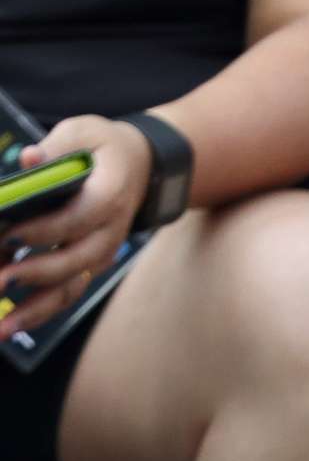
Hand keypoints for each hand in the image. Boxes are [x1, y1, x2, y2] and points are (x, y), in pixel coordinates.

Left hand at [0, 117, 151, 342]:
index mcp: (110, 194)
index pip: (80, 218)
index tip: (9, 233)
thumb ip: (56, 146)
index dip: (45, 229)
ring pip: (71, 286)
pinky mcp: (87, 265)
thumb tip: (29, 160)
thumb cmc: (103, 147)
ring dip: (34, 309)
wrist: (142, 166)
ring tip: (0, 327)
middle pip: (75, 260)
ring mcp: (100, 253)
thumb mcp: (83, 133)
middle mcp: (109, 230)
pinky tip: (9, 325)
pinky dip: (38, 312)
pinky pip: (66, 293)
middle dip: (33, 273)